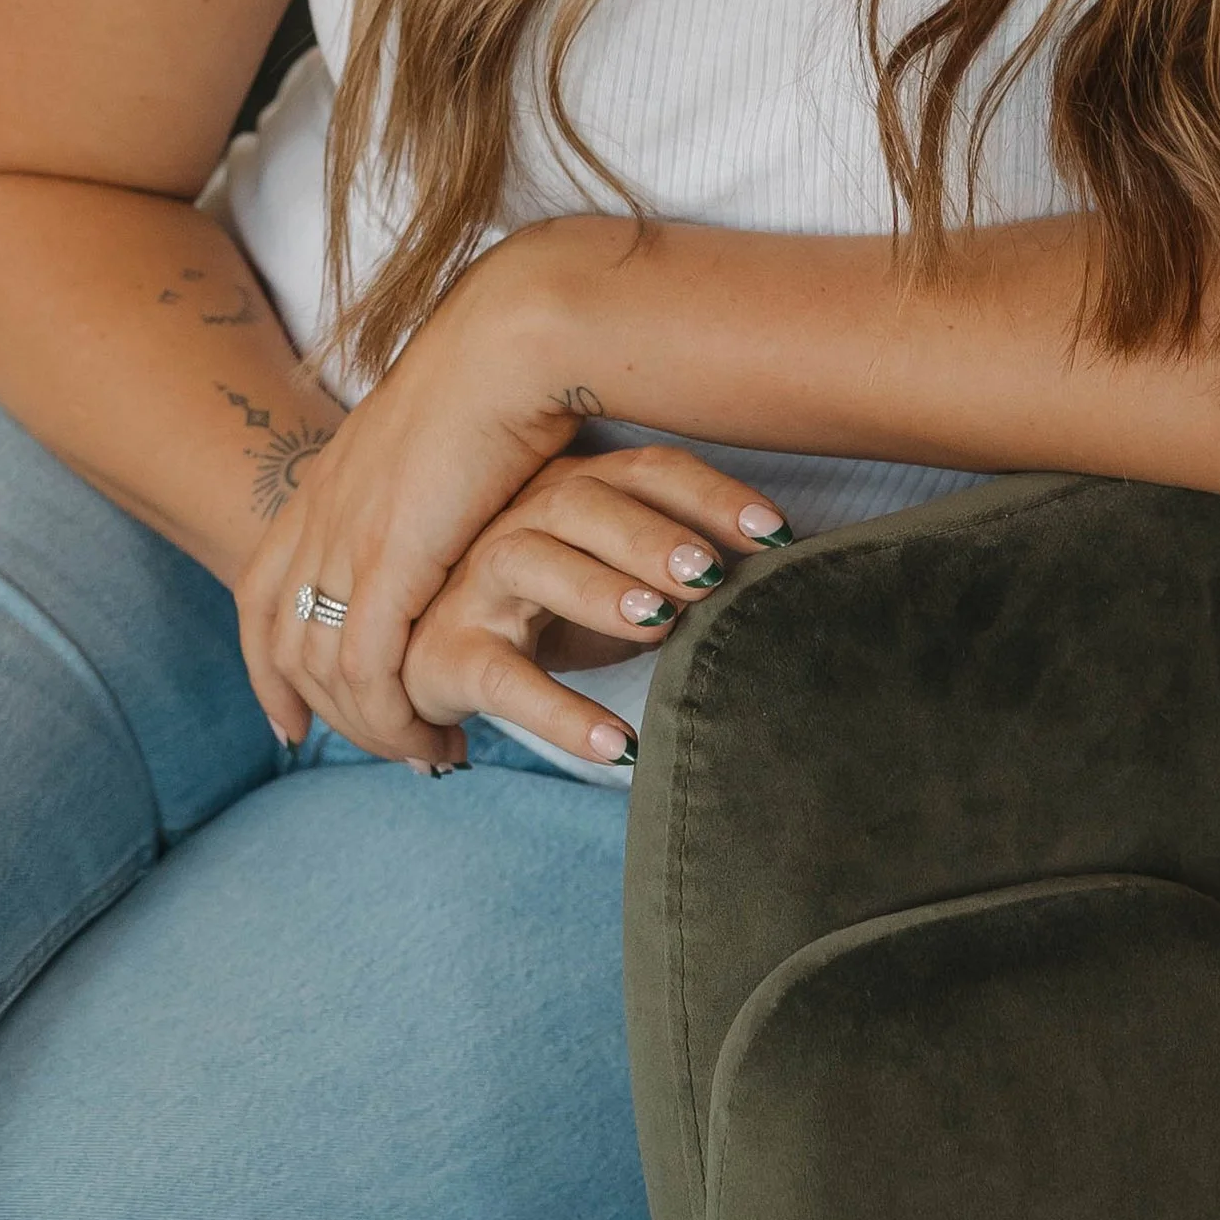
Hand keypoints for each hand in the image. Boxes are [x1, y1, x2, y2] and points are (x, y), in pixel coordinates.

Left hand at [233, 226, 637, 760]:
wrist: (509, 342)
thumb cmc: (499, 377)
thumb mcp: (431, 442)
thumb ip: (414, 487)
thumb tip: (436, 519)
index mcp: (324, 480)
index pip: (259, 591)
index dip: (265, 667)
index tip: (289, 722)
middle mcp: (319, 513)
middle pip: (286, 646)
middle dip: (328, 715)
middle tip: (389, 749)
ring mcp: (347, 537)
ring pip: (325, 669)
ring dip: (372, 727)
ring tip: (429, 752)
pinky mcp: (389, 560)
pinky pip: (367, 667)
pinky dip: (391, 714)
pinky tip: (435, 732)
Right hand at [401, 448, 791, 768]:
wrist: (439, 656)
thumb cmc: (552, 611)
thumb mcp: (623, 584)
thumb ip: (683, 574)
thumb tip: (780, 583)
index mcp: (576, 490)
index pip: (648, 473)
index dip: (712, 496)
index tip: (778, 533)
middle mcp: (525, 518)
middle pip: (586, 503)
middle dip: (651, 535)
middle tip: (708, 573)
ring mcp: (479, 581)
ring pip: (533, 562)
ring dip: (600, 590)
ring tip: (659, 624)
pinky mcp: (451, 653)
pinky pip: (505, 678)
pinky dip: (561, 712)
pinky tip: (619, 746)